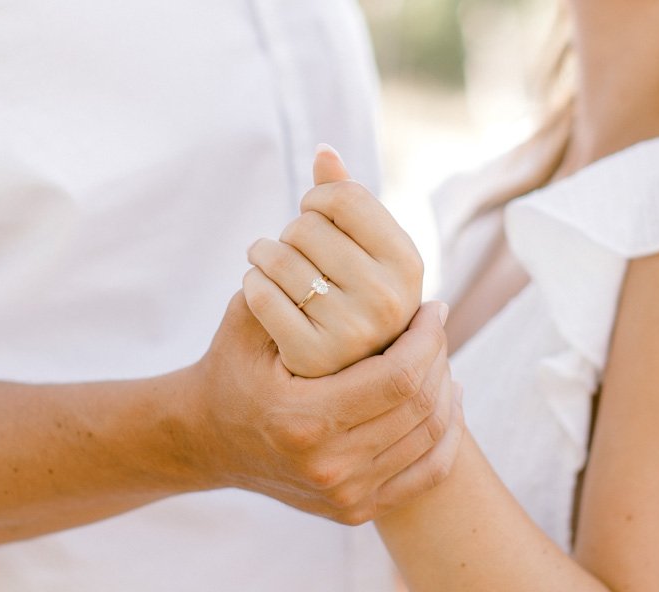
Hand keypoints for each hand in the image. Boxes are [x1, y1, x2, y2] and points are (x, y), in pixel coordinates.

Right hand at [185, 292, 457, 524]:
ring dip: (445, 390)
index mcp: (304, 421)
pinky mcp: (355, 510)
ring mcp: (345, 495)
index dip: (428, 338)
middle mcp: (329, 467)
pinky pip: (427, 474)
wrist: (206, 440)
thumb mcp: (245, 322)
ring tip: (439, 355)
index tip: (433, 307)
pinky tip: (446, 400)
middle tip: (436, 326)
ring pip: (430, 438)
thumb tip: (355, 259)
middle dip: (439, 357)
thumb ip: (292, 288)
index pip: (399, 378)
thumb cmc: (229, 369)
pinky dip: (446, 436)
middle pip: (420, 407)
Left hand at [245, 145, 423, 377]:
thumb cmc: (350, 296)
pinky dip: (251, 284)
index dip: (314, 198)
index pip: (343, 198)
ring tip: (266, 263)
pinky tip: (259, 289)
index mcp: (408, 264)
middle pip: (306, 227)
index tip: (310, 213)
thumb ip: (346, 200)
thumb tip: (323, 150)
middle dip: (290, 233)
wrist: (338, 374)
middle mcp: (389, 300)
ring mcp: (353, 332)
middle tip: (291, 251)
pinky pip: (259, 295)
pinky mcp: (312, 357)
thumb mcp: (362, 250)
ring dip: (262, 255)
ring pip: (278, 258)